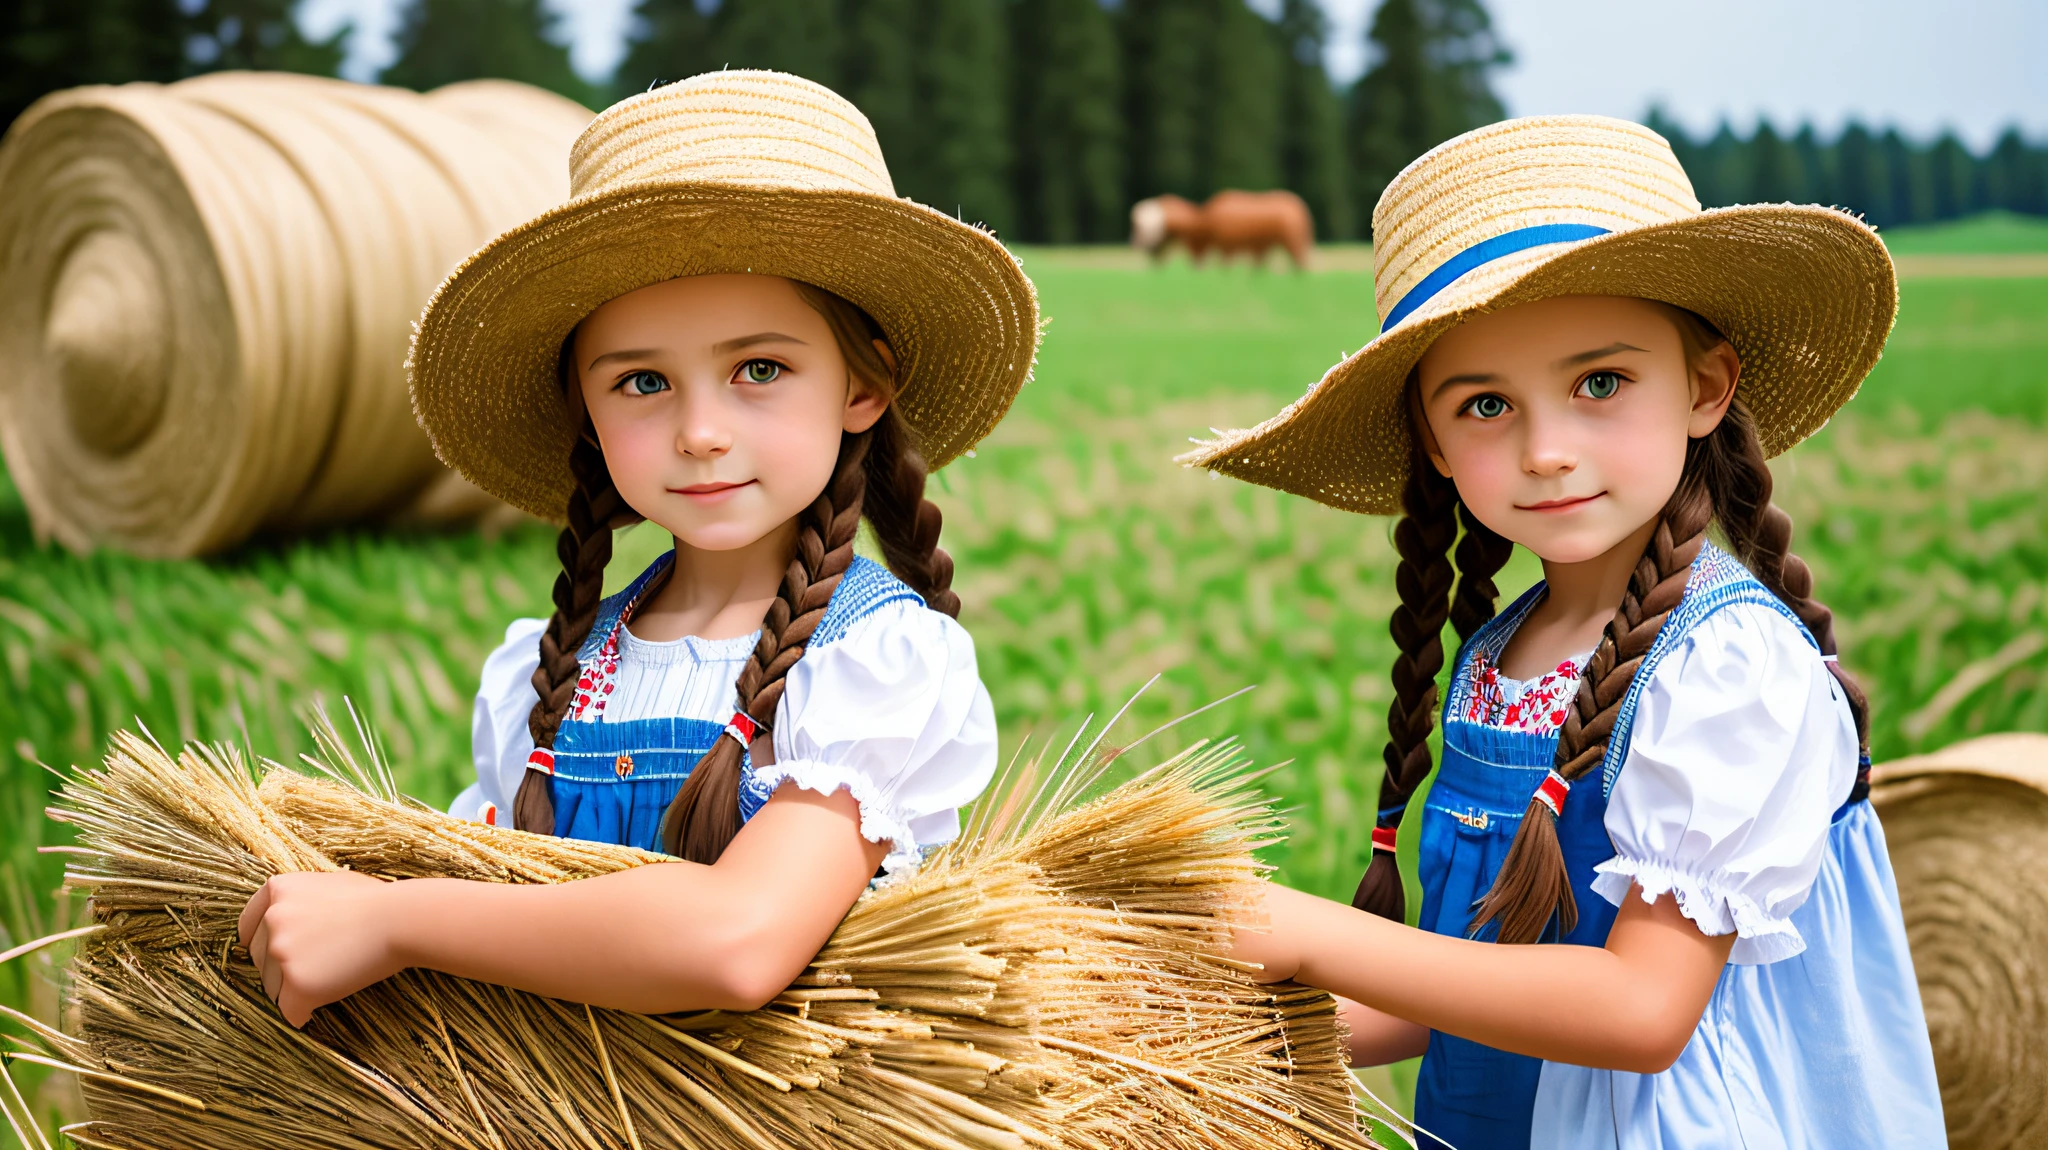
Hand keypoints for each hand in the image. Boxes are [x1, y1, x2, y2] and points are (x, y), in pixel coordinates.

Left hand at [236, 871, 403, 1026]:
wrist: (400, 920)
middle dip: (282, 970)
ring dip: (294, 990)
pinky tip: (317, 1008)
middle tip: (318, 969)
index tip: (278, 955)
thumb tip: (289, 915)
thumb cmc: (377, 901)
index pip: (248, 927)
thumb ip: (301, 899)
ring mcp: (282, 951)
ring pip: (272, 988)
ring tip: (327, 982)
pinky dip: (303, 1012)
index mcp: (278, 890)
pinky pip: (290, 1011)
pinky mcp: (298, 983)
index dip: (262, 944)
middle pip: (260, 960)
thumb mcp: (331, 884)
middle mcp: (272, 919)